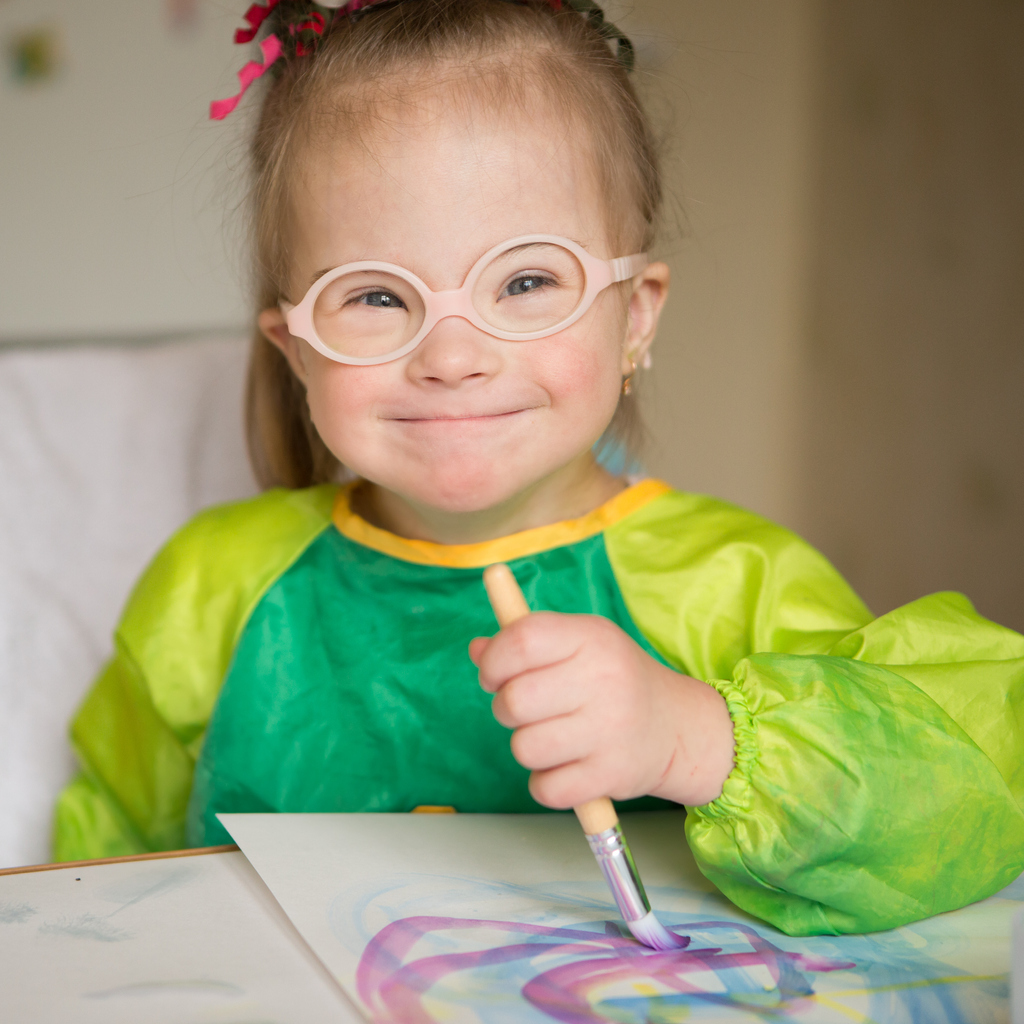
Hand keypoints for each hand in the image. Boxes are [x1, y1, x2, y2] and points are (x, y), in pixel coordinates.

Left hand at [469, 613, 734, 809]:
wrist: (676, 725)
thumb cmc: (612, 679)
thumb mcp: (579, 644)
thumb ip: (526, 643)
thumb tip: (477, 650)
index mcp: (591, 638)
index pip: (522, 640)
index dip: (494, 661)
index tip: (493, 675)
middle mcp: (604, 680)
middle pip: (514, 700)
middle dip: (506, 708)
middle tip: (526, 709)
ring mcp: (610, 730)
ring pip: (524, 748)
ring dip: (527, 746)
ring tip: (552, 737)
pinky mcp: (612, 775)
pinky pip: (545, 788)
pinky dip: (547, 782)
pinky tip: (567, 766)